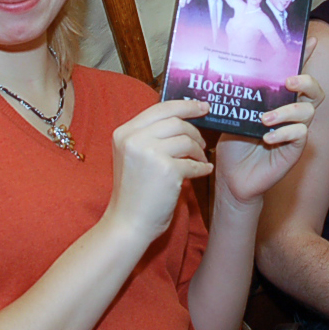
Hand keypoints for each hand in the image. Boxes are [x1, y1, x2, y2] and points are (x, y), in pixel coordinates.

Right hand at [105, 99, 213, 243]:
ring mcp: (150, 154)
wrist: (128, 223)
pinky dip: (202, 168)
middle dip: (194, 130)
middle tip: (203, 140)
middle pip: (176, 121)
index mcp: (124, 132)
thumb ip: (149, 136)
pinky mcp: (167, 171)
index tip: (202, 107)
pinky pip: (193, 163)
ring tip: (200, 159)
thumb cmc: (134, 191)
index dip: (184, 105)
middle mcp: (134, 139)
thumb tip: (182, 118)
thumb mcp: (132, 155)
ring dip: (198, 151)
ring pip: (187, 140)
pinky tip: (204, 171)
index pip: (159, 108)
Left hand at [215, 47, 322, 205]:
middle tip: (287, 81)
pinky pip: (300, 134)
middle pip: (315, 90)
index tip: (311, 40)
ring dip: (287, 111)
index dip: (306, 57)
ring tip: (264, 119)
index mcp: (278, 100)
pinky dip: (284, 133)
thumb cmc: (233, 143)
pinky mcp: (294, 149)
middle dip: (306, 81)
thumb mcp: (232, 113)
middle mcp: (291, 113)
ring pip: (308, 112)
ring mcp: (295, 131)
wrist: (231, 176)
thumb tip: (224, 69)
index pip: (295, 75)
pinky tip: (267, 138)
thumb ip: (237, 95)